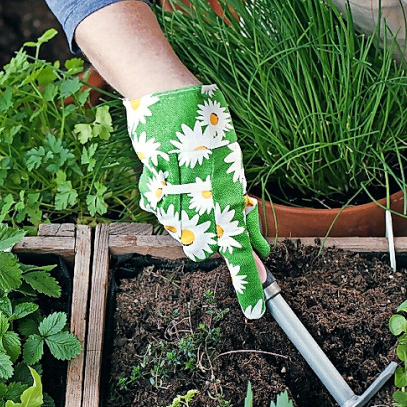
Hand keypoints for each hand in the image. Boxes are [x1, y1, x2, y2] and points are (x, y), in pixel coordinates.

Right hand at [125, 84, 270, 318]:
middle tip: (214, 212)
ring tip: (189, 186)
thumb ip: (240, 205)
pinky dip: (164, 201)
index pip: (240, 248)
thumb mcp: (232, 164)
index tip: (257, 311)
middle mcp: (201, 196)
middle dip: (209, 242)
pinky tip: (168, 179)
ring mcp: (173, 193)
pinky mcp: (149, 186)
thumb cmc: (207, 126)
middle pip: (204, 247)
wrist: (168, 95)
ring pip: (179, 231)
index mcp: (228, 190)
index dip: (248, 282)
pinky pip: (157, 210)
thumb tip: (257, 243)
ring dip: (186, 219)